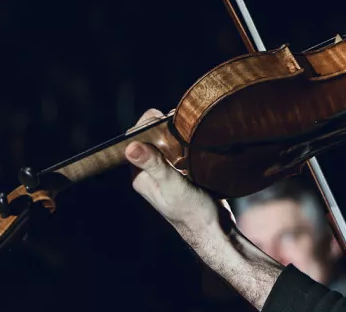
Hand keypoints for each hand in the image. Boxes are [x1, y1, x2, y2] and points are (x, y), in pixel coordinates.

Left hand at [124, 109, 221, 243]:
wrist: (215, 230)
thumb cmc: (193, 212)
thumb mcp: (173, 186)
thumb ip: (154, 165)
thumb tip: (130, 147)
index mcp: (140, 176)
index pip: (134, 140)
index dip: (146, 124)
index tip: (164, 117)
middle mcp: (150, 173)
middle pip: (150, 138)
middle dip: (164, 125)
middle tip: (182, 122)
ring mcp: (167, 172)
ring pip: (167, 142)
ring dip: (177, 132)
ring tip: (192, 128)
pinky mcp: (183, 172)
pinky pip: (181, 149)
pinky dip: (188, 141)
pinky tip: (199, 139)